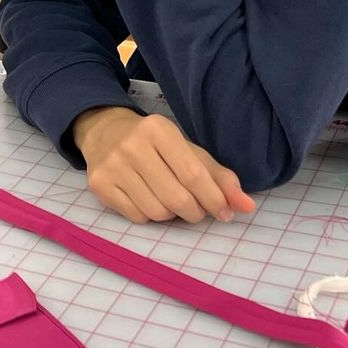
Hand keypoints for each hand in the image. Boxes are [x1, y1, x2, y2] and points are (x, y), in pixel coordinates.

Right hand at [74, 107, 255, 224]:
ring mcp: (113, 166)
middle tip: (195, 209)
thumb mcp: (187, 150)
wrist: (104, 131)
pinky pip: (137, 217)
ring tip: (168, 200)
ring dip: (171, 215)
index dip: (214, 199)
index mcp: (158, 130)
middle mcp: (132, 145)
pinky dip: (149, 216)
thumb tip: (248, 206)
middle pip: (177, 198)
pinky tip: (147, 199)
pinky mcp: (99, 185)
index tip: (225, 212)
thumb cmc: (154, 144)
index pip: (193, 174)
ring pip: (157, 212)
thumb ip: (219, 177)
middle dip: (194, 212)